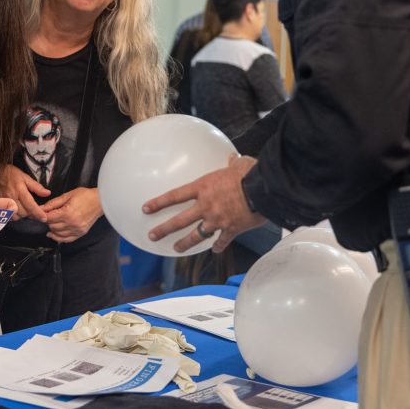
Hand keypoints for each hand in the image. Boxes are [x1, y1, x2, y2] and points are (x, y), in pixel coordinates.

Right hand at [0, 165, 50, 221]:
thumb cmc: (9, 173)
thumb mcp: (25, 176)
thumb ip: (36, 186)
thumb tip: (47, 193)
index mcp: (20, 190)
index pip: (31, 205)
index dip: (38, 213)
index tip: (44, 218)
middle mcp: (12, 198)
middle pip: (24, 213)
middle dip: (31, 214)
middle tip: (34, 210)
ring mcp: (4, 203)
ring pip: (16, 216)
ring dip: (22, 216)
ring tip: (25, 210)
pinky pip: (8, 215)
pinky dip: (14, 215)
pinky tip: (17, 211)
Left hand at [44, 187, 101, 242]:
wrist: (100, 201)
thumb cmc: (85, 196)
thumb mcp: (67, 195)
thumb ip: (53, 203)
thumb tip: (42, 208)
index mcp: (67, 213)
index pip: (49, 218)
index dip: (42, 215)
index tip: (39, 213)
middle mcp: (72, 223)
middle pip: (52, 226)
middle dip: (47, 221)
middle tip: (46, 216)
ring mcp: (77, 230)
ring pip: (58, 234)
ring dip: (52, 229)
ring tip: (50, 223)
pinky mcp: (81, 233)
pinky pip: (67, 239)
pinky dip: (59, 238)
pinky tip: (54, 234)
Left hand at [143, 154, 264, 252]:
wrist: (263, 190)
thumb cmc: (250, 173)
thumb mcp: (239, 164)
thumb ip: (232, 163)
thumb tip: (233, 158)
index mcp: (203, 187)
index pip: (175, 196)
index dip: (158, 203)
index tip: (146, 208)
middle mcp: (206, 205)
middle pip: (180, 220)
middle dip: (164, 229)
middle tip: (152, 235)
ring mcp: (217, 220)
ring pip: (196, 235)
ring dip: (185, 243)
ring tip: (177, 249)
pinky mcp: (231, 229)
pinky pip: (222, 241)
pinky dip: (219, 246)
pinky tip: (216, 251)